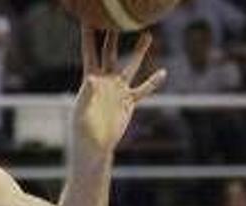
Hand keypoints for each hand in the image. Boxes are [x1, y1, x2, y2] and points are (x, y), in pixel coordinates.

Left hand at [73, 28, 165, 152]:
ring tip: (147, 34)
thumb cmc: (82, 131)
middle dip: (113, 37)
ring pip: (131, 66)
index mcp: (90, 80)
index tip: (88, 20)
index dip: (88, 37)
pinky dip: (153, 82)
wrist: (95, 146)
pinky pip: (143, 89)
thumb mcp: (82, 112)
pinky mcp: (128, 101)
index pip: (89, 53)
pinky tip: (163, 72)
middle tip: (116, 19)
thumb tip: (92, 78)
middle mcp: (105, 81)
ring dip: (139, 51)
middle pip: (110, 53)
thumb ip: (86, 94)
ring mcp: (118, 90)